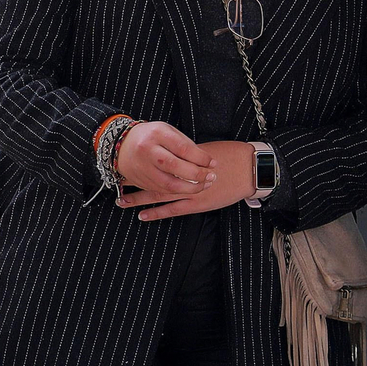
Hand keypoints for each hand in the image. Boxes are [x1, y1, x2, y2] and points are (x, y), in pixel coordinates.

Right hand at [113, 120, 215, 198]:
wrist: (121, 144)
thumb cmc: (151, 136)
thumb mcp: (167, 131)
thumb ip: (185, 144)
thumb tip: (207, 162)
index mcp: (156, 134)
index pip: (183, 148)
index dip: (201, 158)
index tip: (213, 163)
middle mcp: (147, 150)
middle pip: (175, 167)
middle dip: (197, 175)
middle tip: (212, 177)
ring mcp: (142, 167)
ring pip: (169, 184)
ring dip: (190, 188)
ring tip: (204, 185)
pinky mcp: (140, 181)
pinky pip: (162, 190)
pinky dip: (178, 191)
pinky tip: (189, 188)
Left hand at [119, 139, 255, 220]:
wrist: (251, 169)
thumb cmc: (230, 155)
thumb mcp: (203, 149)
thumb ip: (184, 154)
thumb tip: (168, 154)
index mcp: (183, 158)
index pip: (156, 161)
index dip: (138, 164)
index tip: (123, 163)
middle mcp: (183, 174)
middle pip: (151, 178)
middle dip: (133, 181)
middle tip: (115, 183)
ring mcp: (189, 191)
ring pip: (158, 195)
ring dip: (138, 198)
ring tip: (121, 200)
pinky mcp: (197, 204)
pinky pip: (172, 210)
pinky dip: (157, 213)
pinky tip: (143, 215)